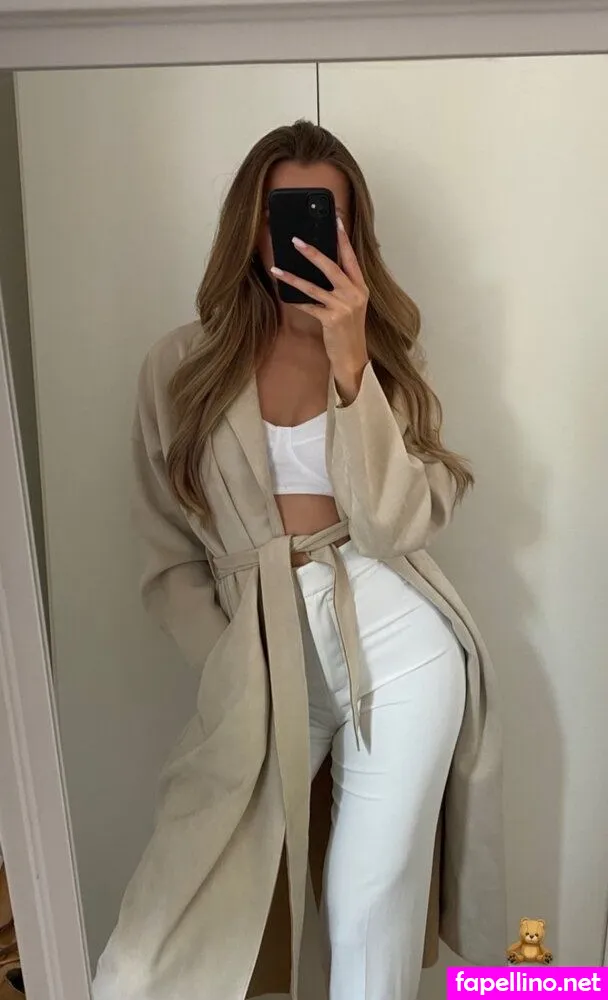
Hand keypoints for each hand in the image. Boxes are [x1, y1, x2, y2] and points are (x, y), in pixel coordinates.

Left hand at [270, 217, 369, 403]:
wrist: (353, 357)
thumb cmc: (349, 330)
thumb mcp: (352, 305)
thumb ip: (342, 286)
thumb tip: (322, 266)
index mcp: (360, 287)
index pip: (351, 257)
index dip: (343, 239)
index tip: (336, 220)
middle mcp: (354, 294)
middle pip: (332, 267)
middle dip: (313, 252)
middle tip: (296, 240)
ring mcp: (344, 307)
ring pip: (314, 287)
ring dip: (293, 277)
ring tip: (277, 268)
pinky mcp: (332, 320)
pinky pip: (309, 306)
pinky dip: (296, 301)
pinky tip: (283, 294)